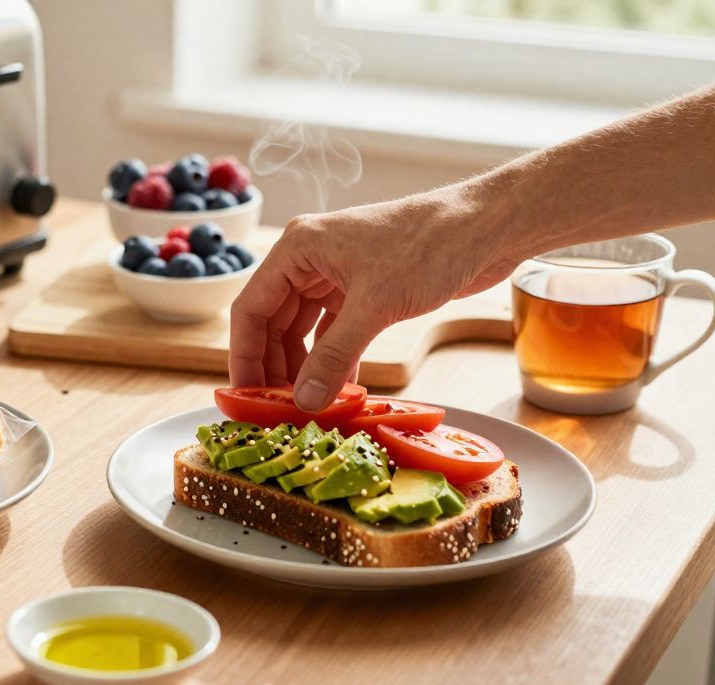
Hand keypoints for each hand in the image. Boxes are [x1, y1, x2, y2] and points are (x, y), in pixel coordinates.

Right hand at [229, 184, 522, 410]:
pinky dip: (333, 361)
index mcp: (297, 249)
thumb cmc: (430, 245)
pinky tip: (339, 391)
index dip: (244, 357)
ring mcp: (336, 275)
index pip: (250, 309)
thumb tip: (304, 401)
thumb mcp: (374, 306)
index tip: (245, 397)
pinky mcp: (363, 290)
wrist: (488, 227)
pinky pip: (333, 333)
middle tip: (277, 410)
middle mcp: (309, 260)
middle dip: (274, 368)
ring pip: (302, 331)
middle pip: (273, 323)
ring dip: (305, 368)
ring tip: (308, 405)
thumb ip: (333, 356)